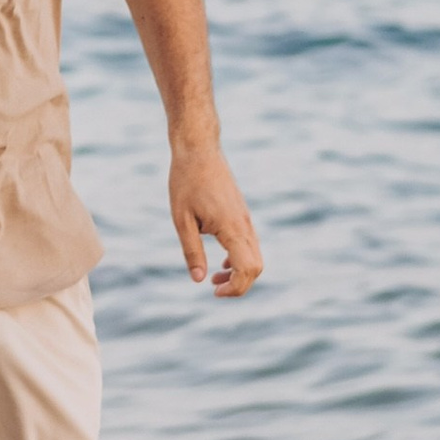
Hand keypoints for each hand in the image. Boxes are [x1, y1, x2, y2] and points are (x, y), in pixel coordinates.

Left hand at [169, 141, 261, 298]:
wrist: (199, 149)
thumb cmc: (186, 181)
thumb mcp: (182, 219)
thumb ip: (191, 250)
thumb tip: (198, 279)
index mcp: (232, 227)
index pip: (247, 269)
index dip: (234, 288)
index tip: (212, 290)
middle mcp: (245, 224)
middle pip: (257, 267)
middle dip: (239, 284)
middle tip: (214, 287)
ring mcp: (246, 218)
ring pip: (255, 256)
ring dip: (239, 272)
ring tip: (215, 277)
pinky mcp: (242, 214)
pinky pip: (250, 244)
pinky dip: (240, 258)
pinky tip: (223, 259)